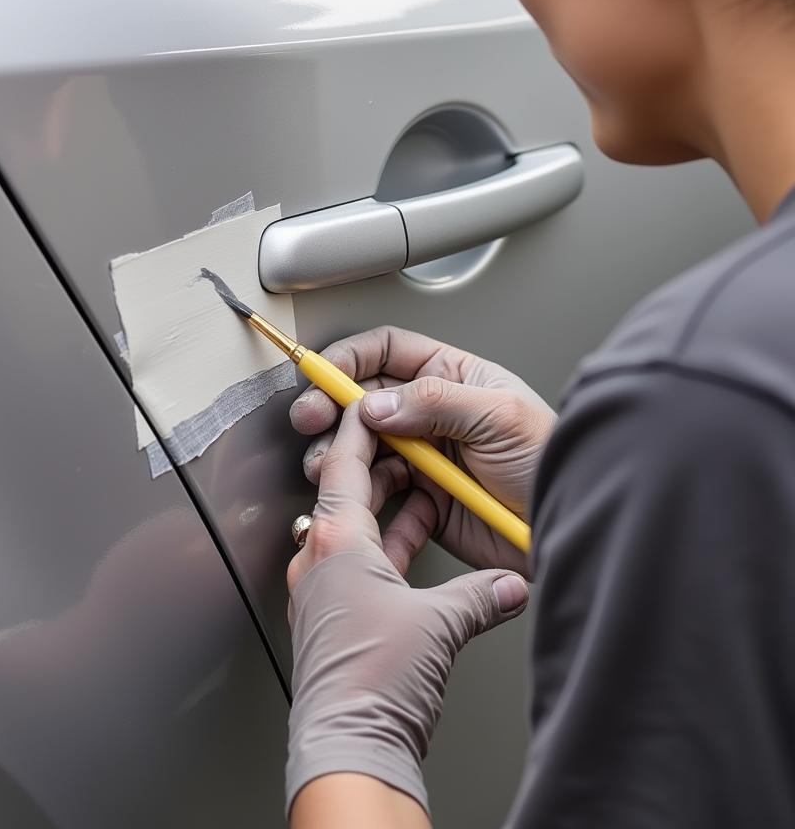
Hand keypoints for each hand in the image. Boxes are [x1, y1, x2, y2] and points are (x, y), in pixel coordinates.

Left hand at [286, 404, 528, 818]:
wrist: (349, 747)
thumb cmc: (373, 682)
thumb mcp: (439, 623)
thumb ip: (479, 594)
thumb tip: (507, 585)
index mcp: (337, 540)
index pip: (346, 462)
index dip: (363, 427)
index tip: (371, 401)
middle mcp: (321, 557)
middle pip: (350, 492)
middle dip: (384, 468)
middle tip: (414, 448)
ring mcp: (326, 589)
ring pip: (359, 529)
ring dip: (391, 509)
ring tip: (426, 494)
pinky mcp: (336, 617)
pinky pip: (363, 564)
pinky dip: (390, 549)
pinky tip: (417, 553)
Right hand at [290, 326, 555, 575]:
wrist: (567, 527)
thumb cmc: (552, 461)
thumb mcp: (499, 417)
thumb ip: (435, 403)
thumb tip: (376, 403)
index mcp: (451, 377)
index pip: (387, 352)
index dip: (350, 358)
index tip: (320, 373)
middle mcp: (431, 412)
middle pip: (364, 398)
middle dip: (331, 406)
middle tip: (312, 419)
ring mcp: (424, 455)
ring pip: (362, 445)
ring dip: (339, 451)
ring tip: (329, 463)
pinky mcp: (421, 497)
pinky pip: (376, 488)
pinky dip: (359, 491)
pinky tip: (359, 495)